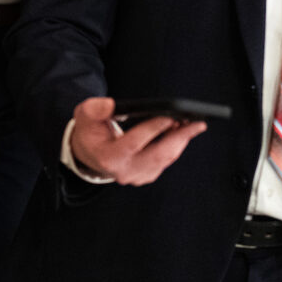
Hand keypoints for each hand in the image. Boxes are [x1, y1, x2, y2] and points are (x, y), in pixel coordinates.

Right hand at [68, 96, 205, 185]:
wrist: (89, 154)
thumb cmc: (89, 131)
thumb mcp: (84, 115)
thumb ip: (95, 109)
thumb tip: (112, 105)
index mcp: (108, 157)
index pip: (134, 143)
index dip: (153, 129)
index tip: (170, 116)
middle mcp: (124, 171)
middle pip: (157, 155)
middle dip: (179, 138)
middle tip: (197, 123)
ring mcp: (136, 176)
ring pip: (165, 159)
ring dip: (181, 141)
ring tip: (193, 123)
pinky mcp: (146, 176)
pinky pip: (166, 161)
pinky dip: (176, 146)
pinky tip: (182, 132)